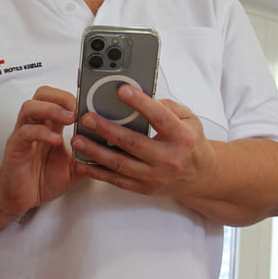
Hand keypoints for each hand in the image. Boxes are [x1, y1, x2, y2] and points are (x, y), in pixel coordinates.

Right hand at [0, 86, 87, 218]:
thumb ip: (89, 157)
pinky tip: (55, 140)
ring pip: (30, 107)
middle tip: (78, 108)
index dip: (73, 97)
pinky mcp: (15, 147)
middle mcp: (35, 125)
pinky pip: (25, 132)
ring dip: (51, 109)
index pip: (58, 98)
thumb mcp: (75, 167)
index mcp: (50, 125)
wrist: (23, 199)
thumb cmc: (44, 180)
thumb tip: (113, 151)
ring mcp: (23, 134)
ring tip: (69, 118)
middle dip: (61, 96)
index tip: (89, 104)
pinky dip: (41, 132)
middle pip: (42, 94)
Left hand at [70, 85, 213, 199]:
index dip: (141, 104)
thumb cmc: (190, 142)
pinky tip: (83, 162)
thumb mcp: (189, 119)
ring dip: (96, 152)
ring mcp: (155, 176)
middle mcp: (169, 159)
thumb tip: (142, 97)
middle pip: (133, 143)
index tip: (122, 90)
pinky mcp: (145, 188)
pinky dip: (98, 172)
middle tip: (87, 118)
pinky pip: (117, 181)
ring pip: (121, 164)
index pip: (160, 118)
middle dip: (107, 130)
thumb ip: (168, 106)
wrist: (200, 176)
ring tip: (78, 139)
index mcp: (182, 137)